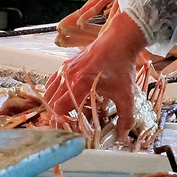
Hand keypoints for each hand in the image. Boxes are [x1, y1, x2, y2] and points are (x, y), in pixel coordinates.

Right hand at [45, 10, 145, 137]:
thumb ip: (125, 117)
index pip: (59, 108)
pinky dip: (54, 90)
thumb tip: (123, 136)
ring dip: (53, 102)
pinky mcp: (66, 64)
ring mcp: (65, 69)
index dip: (61, 120)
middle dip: (55, 114)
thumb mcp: (126, 93)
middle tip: (66, 122)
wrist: (119, 40)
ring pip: (49, 91)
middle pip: (51, 101)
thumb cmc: (121, 66)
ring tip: (63, 112)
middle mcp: (68, 76)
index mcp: (80, 84)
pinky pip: (53, 80)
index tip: (69, 127)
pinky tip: (63, 96)